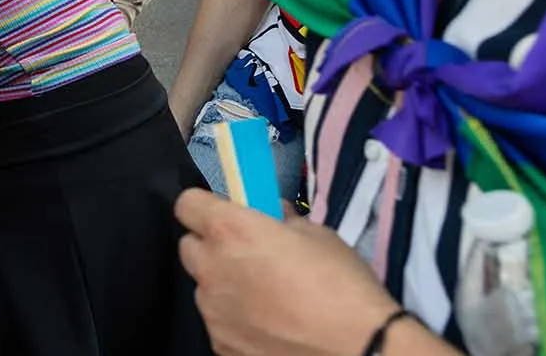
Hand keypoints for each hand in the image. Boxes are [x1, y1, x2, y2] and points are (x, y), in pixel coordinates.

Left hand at [176, 189, 421, 355]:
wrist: (358, 348)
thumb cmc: (341, 283)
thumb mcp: (317, 235)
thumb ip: (281, 220)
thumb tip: (271, 215)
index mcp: (230, 232)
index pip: (187, 204)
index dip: (205, 207)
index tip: (226, 214)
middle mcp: (211, 269)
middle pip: (190, 248)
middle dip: (212, 247)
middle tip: (247, 256)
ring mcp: (212, 313)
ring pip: (205, 289)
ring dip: (225, 286)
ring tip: (265, 299)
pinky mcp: (221, 345)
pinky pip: (220, 323)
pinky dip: (236, 321)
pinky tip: (269, 327)